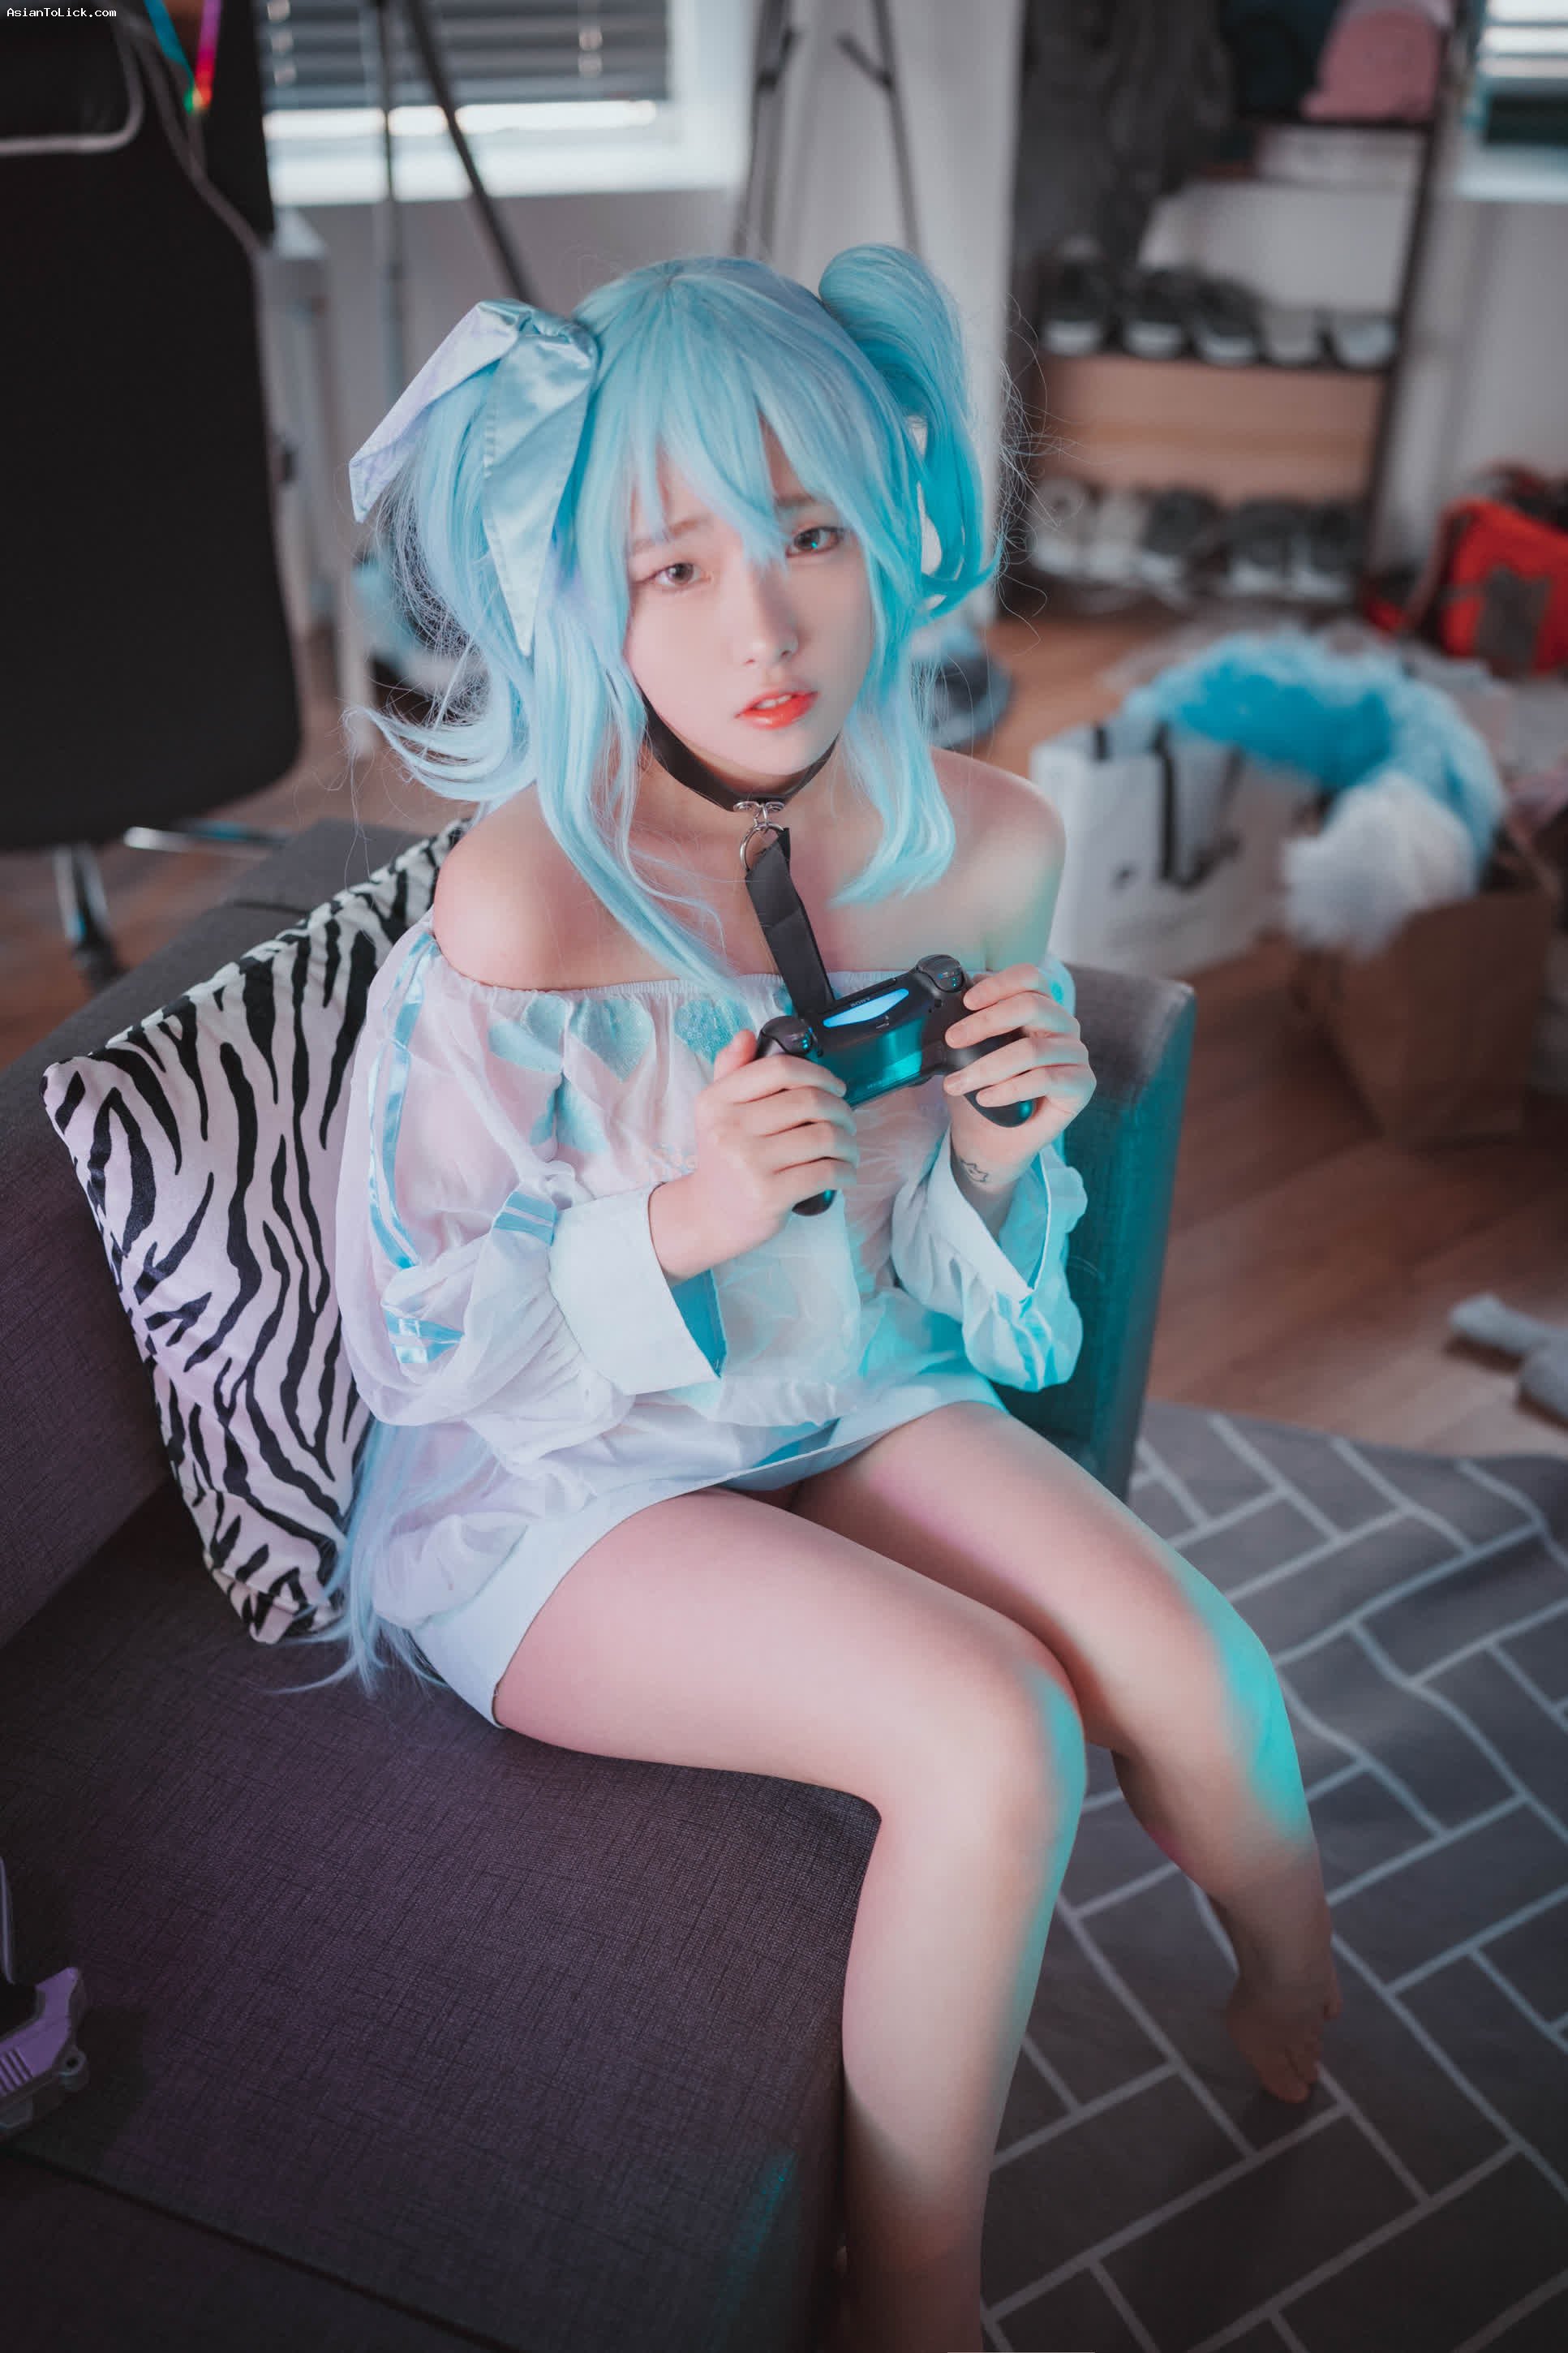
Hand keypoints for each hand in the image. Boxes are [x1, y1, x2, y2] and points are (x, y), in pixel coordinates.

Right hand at [664, 1028, 858, 1270]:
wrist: (709, 1216)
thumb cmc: (724, 1159)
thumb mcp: (717, 1112)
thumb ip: (731, 1071)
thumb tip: (747, 1035)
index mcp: (717, 1101)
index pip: (779, 1069)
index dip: (818, 1073)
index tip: (836, 1087)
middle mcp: (728, 1129)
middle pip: (809, 1101)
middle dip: (841, 1110)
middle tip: (847, 1122)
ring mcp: (749, 1163)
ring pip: (824, 1137)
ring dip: (849, 1143)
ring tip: (849, 1150)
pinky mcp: (769, 1195)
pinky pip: (825, 1172)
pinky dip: (846, 1172)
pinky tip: (845, 1173)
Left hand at [941, 963, 1095, 1179]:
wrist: (993, 1141)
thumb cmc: (983, 1090)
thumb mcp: (969, 1054)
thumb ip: (966, 1028)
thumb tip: (940, 1006)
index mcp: (1040, 1007)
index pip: (1029, 978)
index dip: (998, 984)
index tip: (966, 1001)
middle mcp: (1063, 1025)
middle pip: (1032, 1006)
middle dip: (985, 1022)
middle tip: (952, 1040)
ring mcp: (1075, 1054)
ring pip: (1033, 1049)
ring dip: (987, 1067)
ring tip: (957, 1084)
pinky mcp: (1081, 1085)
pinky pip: (1044, 1080)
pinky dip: (1008, 1089)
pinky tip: (985, 1099)